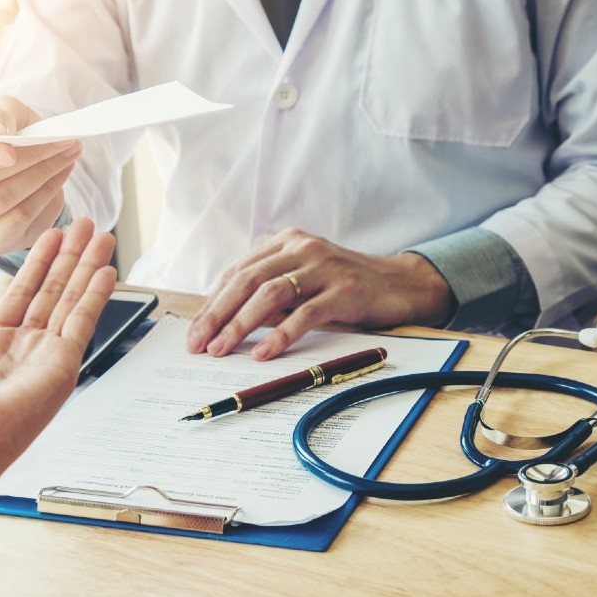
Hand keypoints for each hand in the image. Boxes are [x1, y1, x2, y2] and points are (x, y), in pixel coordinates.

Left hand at [0, 219, 116, 499]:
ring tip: (102, 234)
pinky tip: (106, 269)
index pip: (23, 295)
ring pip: (71, 302)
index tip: (54, 235)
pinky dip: (96, 295)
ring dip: (87, 267)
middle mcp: (23, 353)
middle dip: (70, 257)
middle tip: (86, 224)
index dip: (39, 263)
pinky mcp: (61, 369)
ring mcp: (44, 361)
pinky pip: (82, 324)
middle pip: (53, 293)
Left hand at [186, 228, 454, 360]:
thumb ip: (271, 292)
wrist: (401, 284)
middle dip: (217, 315)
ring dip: (240, 324)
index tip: (195, 332)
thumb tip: (226, 322)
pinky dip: (281, 335)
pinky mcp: (344, 290)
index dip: (212, 303)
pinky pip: (305, 314)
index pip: (238, 273)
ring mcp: (323, 267)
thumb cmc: (345, 287)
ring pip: (269, 294)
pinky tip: (264, 353)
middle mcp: (301, 248)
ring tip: (222, 349)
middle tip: (198, 344)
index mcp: (286, 243)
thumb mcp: (304, 281)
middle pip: (246, 281)